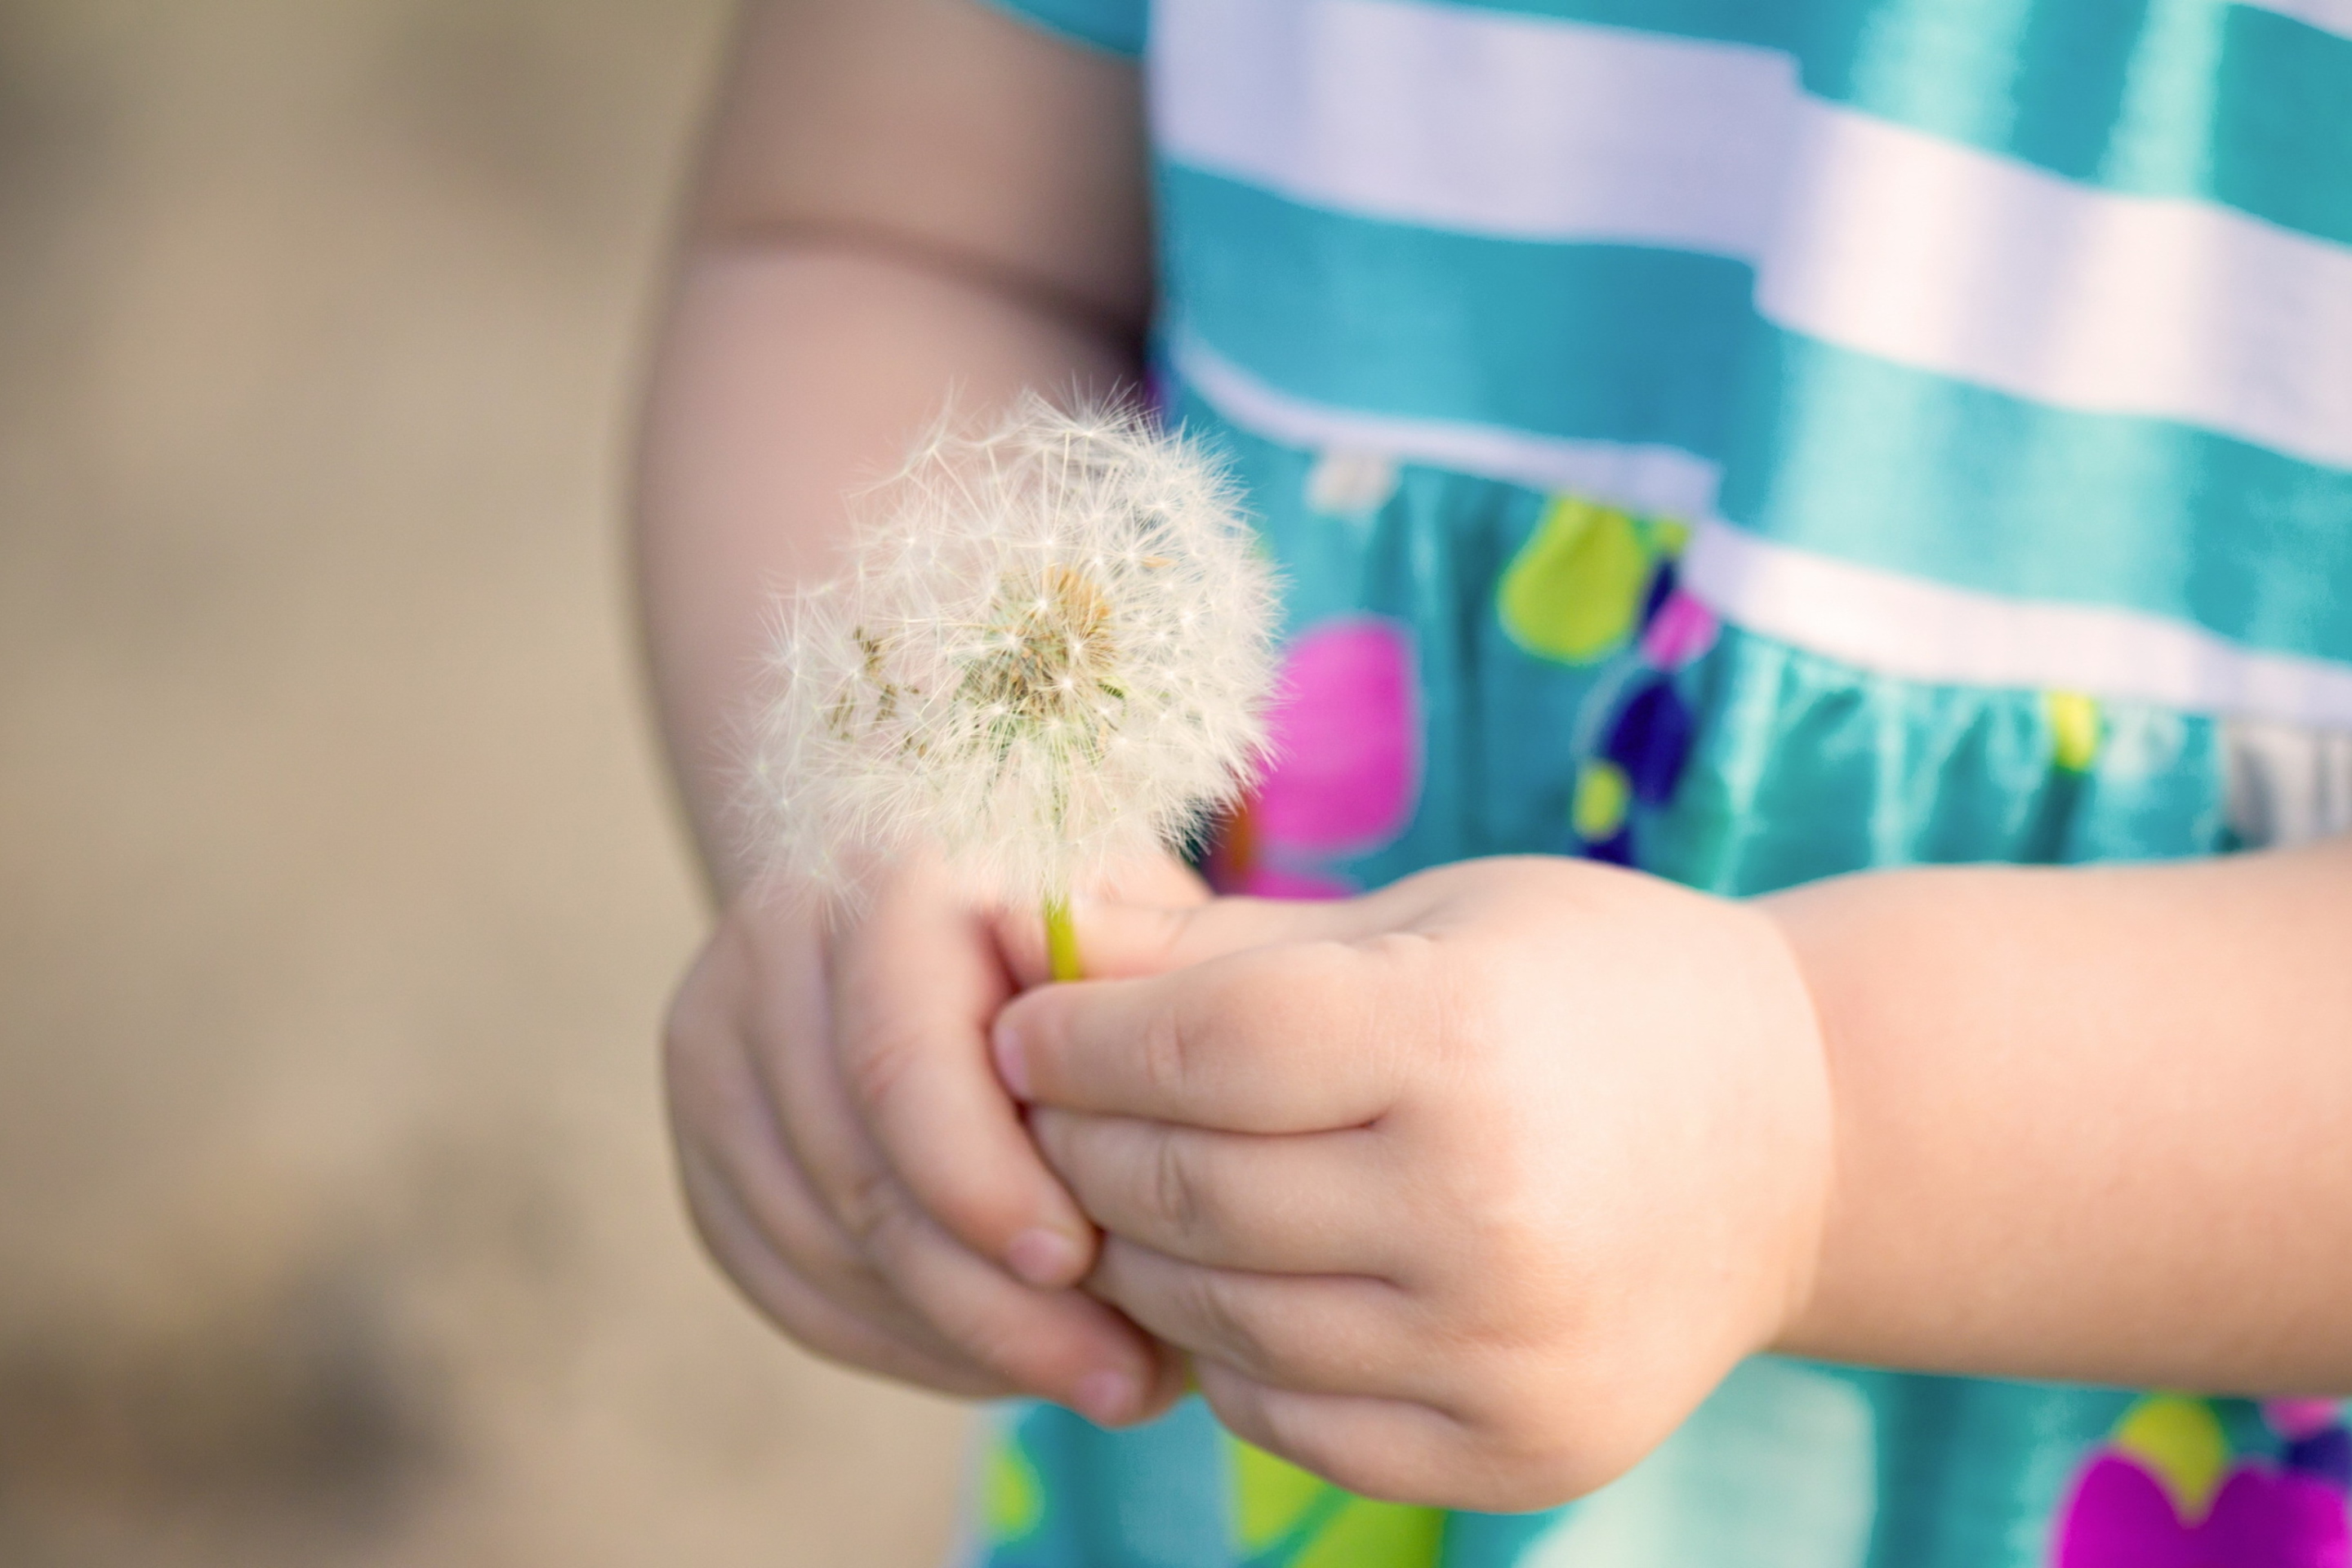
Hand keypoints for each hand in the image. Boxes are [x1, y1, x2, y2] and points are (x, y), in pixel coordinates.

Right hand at [662, 852, 1197, 1422]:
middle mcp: (779, 942)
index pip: (900, 1059)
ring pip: (818, 1246)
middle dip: (992, 1304)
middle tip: (1122, 1379)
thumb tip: (1185, 1173)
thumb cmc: (1086, 915)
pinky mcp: (705, 1138)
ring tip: (1092, 1376)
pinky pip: (787, 1281)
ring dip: (957, 1340)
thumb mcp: (1142, 927)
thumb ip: (1153, 1019)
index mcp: (891, 873)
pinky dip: (898, 1343)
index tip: (1080, 1267)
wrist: (947, 879)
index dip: (982, 1182)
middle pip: (858, 1173)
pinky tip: (998, 1362)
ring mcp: (720, 1039)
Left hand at [989, 856, 1833, 1508]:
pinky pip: (1290, 1421)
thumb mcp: (1425, 921)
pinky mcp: (1516, 1453)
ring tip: (1119, 1196)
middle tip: (1041, 1114)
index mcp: (1461, 1040)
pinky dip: (1228, 1356)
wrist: (1797, 1139)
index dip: (1076, 1040)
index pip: (1194, 1049)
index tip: (1022, 1032)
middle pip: (1187, 1191)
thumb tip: (1035, 935)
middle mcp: (1486, 1208)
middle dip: (1078, 1147)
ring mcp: (1503, 1351)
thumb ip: (1223, 947)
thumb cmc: (1586, 990)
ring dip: (1133, 1259)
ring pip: (1217, 1318)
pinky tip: (1231, 1286)